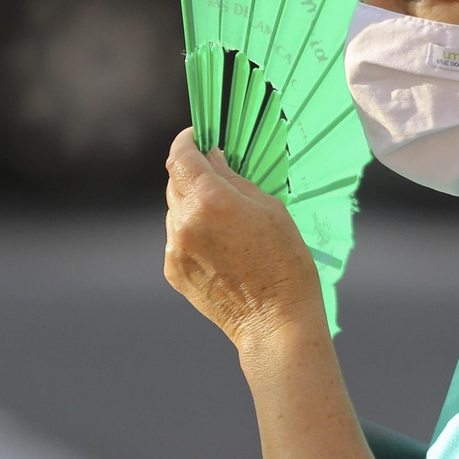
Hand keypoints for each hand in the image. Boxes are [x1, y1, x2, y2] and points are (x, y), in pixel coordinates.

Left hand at [163, 127, 325, 348]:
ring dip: (192, 205)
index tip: (197, 137)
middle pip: (175, 182)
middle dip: (193, 173)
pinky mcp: (173, 271)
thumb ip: (234, 179)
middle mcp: (185, 222)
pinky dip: (191, 233)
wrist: (275, 321)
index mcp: (211, 200)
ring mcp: (175, 249)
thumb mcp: (269, 208)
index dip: (186, 141)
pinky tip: (220, 248)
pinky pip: (176, 238)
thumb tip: (212, 159)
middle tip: (218, 176)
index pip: (181, 156)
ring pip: (174, 211)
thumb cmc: (284, 262)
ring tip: (226, 222)